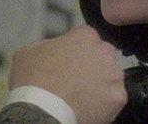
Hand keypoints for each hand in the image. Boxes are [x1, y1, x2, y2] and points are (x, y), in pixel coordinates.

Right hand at [8, 25, 126, 123]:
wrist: (41, 112)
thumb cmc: (33, 81)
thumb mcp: (29, 50)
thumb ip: (48, 43)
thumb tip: (54, 48)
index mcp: (85, 36)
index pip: (86, 37)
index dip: (76, 50)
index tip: (68, 61)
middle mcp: (104, 51)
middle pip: (102, 56)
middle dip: (92, 65)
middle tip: (75, 79)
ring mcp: (114, 75)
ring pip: (110, 77)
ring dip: (100, 84)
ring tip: (81, 96)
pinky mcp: (118, 98)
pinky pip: (113, 98)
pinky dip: (104, 104)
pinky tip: (87, 107)